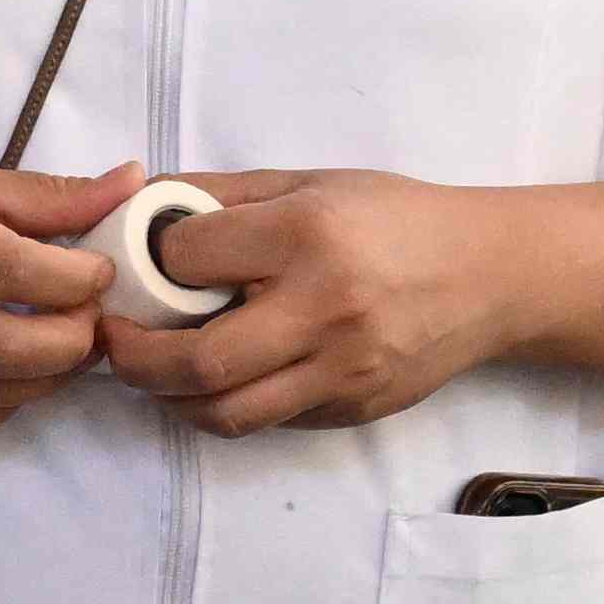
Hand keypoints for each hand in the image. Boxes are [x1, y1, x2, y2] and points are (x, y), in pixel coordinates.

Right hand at [0, 138, 123, 438]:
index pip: (18, 273)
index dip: (80, 282)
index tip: (99, 270)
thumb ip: (37, 194)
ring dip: (42, 383)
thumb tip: (128, 187)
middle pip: (4, 347)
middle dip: (72, 343)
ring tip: (64, 351)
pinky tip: (12, 383)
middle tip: (93, 322)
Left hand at [102, 168, 537, 433]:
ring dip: (169, 397)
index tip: (140, 262)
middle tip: (112, 340)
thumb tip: (139, 201)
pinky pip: (267, 422)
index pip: (190, 260)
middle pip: (196, 360)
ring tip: (152, 370)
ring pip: (224, 412)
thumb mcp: (311, 181)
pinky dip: (224, 407)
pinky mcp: (351, 408)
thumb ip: (224, 194)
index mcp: (308, 235)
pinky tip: (211, 381)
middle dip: (133, 357)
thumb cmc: (396, 219)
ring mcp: (341, 369)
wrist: (491, 276)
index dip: (149, 262)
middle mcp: (324, 308)